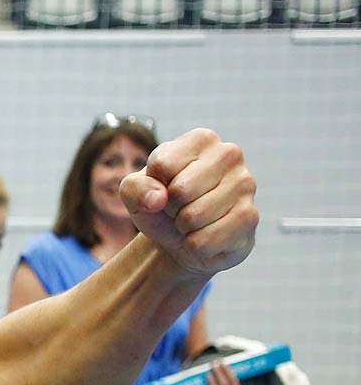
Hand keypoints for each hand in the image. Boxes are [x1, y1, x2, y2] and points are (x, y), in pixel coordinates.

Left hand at [121, 128, 256, 276]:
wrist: (180, 239)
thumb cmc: (158, 206)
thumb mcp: (135, 193)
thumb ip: (134, 188)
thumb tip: (157, 199)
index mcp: (201, 139)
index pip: (162, 166)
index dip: (154, 186)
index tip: (164, 189)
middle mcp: (229, 154)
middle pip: (180, 191)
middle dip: (170, 208)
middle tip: (178, 208)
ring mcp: (245, 184)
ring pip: (193, 217)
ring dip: (183, 227)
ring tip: (191, 221)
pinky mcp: (250, 216)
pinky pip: (206, 240)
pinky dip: (195, 245)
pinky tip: (205, 234)